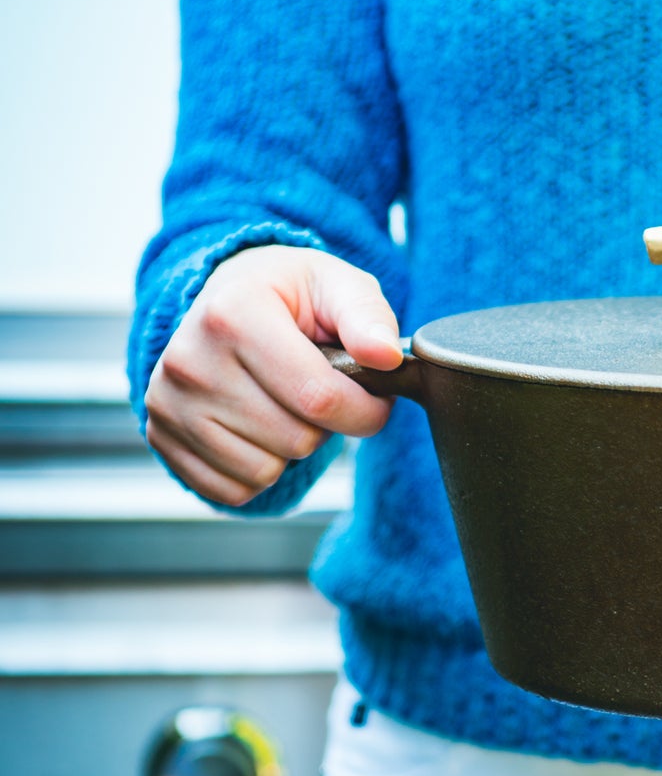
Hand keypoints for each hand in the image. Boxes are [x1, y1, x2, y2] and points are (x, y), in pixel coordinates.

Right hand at [145, 246, 403, 506]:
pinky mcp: (161, 436)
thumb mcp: (337, 286)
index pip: (319, 397)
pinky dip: (257, 469)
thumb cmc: (289, 296)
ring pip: (265, 470)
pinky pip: (232, 490)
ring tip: (285, 403)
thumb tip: (386, 356)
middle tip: (319, 392)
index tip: (376, 398)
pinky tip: (257, 427)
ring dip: (291, 448)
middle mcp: (190, 360)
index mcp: (234, 314)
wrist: (229, 296)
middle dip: (326, 425)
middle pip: (295, 439)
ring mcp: (168, 402)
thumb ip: (368, 317)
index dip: (366, 412)